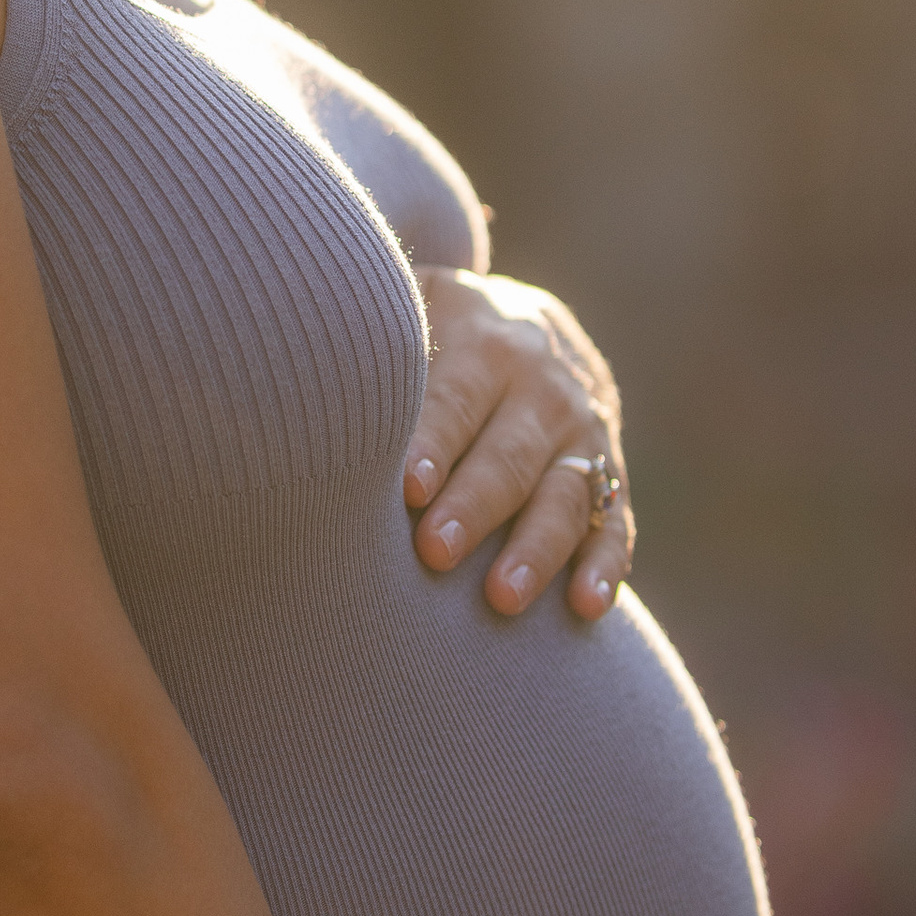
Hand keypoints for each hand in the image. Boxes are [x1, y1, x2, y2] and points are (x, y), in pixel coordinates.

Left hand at [404, 271, 632, 621]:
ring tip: (502, 597)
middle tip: (434, 552)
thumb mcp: (409, 308)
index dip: (434, 441)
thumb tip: (300, 362)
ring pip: (565, 494)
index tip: (408, 487)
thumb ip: (374, 335)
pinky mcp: (609, 474)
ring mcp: (584, 433)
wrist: (526, 321)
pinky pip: (614, 524)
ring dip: (536, 548)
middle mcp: (543, 386)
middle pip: (509, 453)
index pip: (456, 397)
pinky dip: (604, 566)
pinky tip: (586, 607)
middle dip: (473, 506)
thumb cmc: (433, 332)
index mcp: (485, 342)